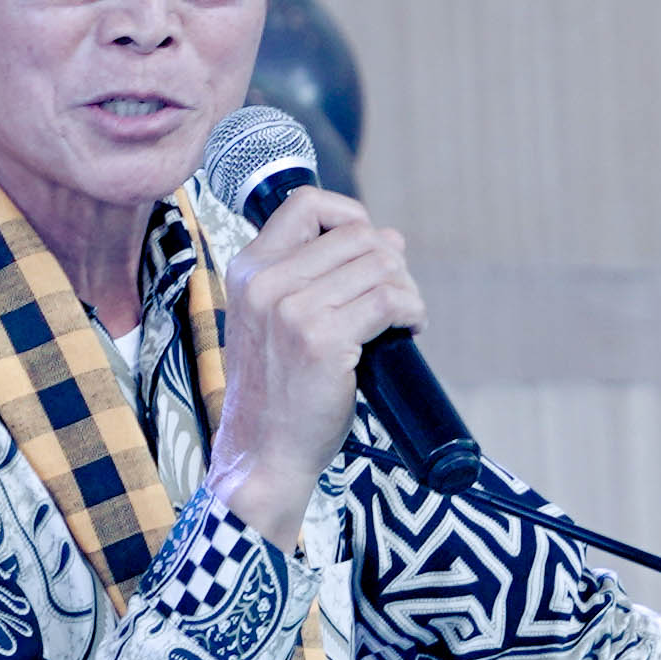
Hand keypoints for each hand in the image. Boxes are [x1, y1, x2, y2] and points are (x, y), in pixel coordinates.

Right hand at [207, 185, 423, 546]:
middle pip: (358, 234)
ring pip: (382, 265)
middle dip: (391, 262)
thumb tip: (390, 239)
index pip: (307, 203)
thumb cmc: (277, 394)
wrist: (262, 456)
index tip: (368, 250)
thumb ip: (313, 278)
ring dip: (407, 289)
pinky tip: (409, 331)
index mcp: (248, 270)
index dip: (350, 216)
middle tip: (396, 299)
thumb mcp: (272, 322)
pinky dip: (412, 311)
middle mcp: (266, 283)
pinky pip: (391, 301)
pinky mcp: (324, 341)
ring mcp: (293, 311)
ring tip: (403, 318)